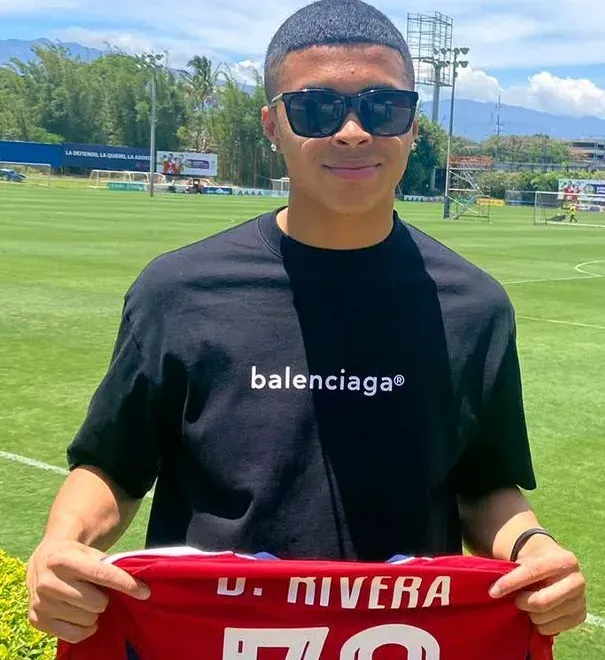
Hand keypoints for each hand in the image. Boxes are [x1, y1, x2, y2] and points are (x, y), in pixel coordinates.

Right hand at [27, 540, 149, 643]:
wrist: (42, 561)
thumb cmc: (75, 556)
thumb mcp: (90, 553)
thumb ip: (110, 566)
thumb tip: (140, 586)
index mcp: (64, 559)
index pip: (101, 574)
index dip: (125, 584)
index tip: (145, 591)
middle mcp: (48, 582)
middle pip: (96, 602)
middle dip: (104, 598)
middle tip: (98, 591)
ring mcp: (41, 603)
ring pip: (88, 619)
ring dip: (94, 612)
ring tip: (86, 600)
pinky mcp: (37, 620)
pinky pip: (74, 635)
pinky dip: (85, 628)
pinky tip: (82, 615)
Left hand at [489, 536, 586, 635]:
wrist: (557, 567)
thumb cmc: (535, 562)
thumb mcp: (527, 558)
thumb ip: (513, 569)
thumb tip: (493, 588)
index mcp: (563, 560)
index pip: (532, 572)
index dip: (510, 582)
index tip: (493, 591)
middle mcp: (577, 579)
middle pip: (541, 601)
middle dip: (521, 602)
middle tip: (514, 601)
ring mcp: (581, 599)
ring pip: (545, 617)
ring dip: (530, 614)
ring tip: (527, 605)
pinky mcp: (581, 616)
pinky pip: (553, 628)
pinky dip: (540, 624)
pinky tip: (538, 613)